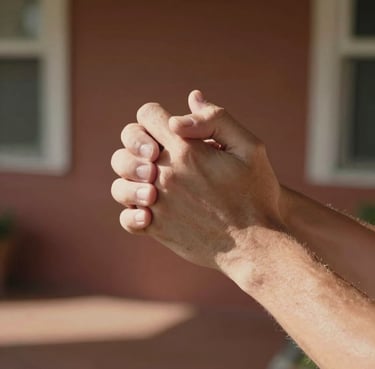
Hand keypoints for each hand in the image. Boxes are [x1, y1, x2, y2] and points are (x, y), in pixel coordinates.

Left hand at [112, 91, 283, 269]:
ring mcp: (158, 204)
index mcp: (186, 149)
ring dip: (133, 178)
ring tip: (154, 184)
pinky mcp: (156, 229)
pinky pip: (127, 218)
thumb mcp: (249, 148)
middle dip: (140, 142)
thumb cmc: (255, 193)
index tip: (170, 129)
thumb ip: (217, 119)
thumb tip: (189, 99)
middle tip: (158, 154)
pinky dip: (133, 212)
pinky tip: (151, 211)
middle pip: (127, 144)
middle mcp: (165, 174)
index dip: (157, 116)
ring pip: (120, 181)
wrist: (255, 244)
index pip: (148, 115)